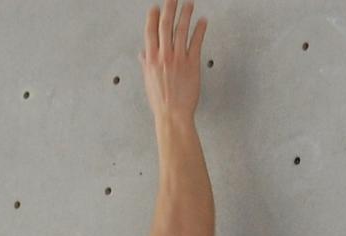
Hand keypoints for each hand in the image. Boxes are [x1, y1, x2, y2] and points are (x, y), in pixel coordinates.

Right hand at [140, 0, 207, 124]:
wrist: (173, 114)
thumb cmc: (161, 101)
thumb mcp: (149, 81)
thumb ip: (146, 64)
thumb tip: (143, 54)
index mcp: (151, 60)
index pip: (150, 32)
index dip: (153, 18)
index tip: (155, 8)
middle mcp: (164, 56)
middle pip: (166, 26)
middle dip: (169, 8)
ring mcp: (178, 58)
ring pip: (181, 30)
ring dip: (186, 14)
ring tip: (189, 4)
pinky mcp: (192, 63)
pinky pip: (196, 42)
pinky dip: (200, 30)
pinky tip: (202, 21)